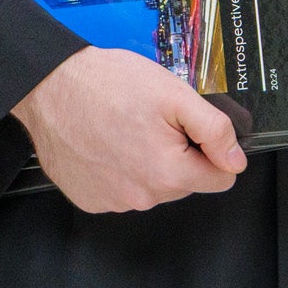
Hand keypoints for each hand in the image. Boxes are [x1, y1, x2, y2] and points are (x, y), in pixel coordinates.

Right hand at [12, 47, 246, 212]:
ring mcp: (111, 202)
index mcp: (167, 174)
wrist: (51, 87)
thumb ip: (214, 131)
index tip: (197, 131)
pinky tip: (110, 143)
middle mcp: (140, 198)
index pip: (220, 180)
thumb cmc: (110, 85)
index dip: (216, 152)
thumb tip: (236, 161)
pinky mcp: (89, 199)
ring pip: (155, 187)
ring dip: (151, 162)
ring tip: (131, 128)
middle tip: (158, 122)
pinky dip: (123, 170)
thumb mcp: (176, 95)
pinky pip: (124, 190)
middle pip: (186, 183)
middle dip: (182, 154)